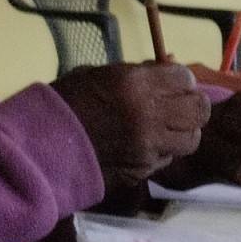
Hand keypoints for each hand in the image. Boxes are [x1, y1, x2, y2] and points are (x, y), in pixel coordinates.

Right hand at [54, 59, 209, 192]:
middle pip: (199, 109)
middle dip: (191, 105)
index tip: (171, 84)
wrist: (41, 146)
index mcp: (136, 84)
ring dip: (182, 132)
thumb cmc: (65, 103)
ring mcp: (149, 147)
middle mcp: (150, 116)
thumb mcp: (98, 74)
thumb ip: (135, 74)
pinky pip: (168, 159)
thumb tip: (162, 71)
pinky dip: (163, 152)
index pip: (185, 79)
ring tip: (165, 129)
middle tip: (177, 106)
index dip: (180, 81)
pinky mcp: (143, 170)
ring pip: (191, 139)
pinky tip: (145, 146)